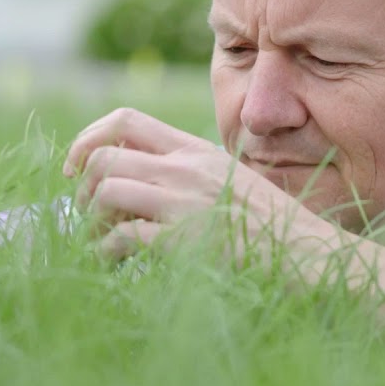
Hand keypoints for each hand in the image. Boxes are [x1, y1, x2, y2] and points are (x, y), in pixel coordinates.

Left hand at [64, 108, 341, 271]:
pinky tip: (111, 265)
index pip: (126, 120)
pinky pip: (120, 238)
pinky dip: (104, 253)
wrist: (308, 255)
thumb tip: (147, 184)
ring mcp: (183, 202)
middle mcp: (185, 169)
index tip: (76, 167)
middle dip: (84, 186)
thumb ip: (193, 175)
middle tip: (88, 213)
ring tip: (97, 242)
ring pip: (106, 191)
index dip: (88, 138)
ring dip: (90, 220)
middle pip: (105, 156)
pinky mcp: (181, 240)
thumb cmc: (275, 227)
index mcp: (196, 150)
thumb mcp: (234, 181)